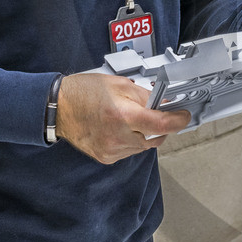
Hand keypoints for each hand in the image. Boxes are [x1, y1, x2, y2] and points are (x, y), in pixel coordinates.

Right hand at [55, 73, 190, 163]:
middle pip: (156, 138)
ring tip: (128, 118)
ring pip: (143, 147)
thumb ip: (146, 96)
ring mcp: (111, 150)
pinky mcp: (106, 157)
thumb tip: (165, 105)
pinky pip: (129, 151)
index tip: (183, 116)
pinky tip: (119, 129)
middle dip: (159, 126)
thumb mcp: (119, 84)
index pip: (162, 125)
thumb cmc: (84, 92)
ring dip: (144, 134)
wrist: (58, 108)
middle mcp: (118, 136)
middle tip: (153, 113)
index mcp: (123, 115)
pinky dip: (131, 141)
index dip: (178, 120)